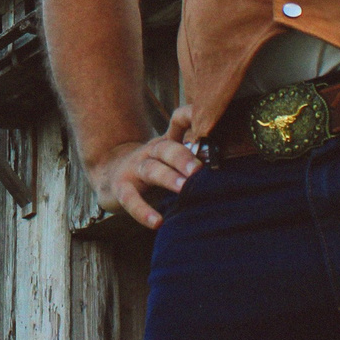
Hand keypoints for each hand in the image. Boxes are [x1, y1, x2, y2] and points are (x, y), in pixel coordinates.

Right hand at [83, 106, 201, 229]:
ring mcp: (134, 168)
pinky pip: (131, 198)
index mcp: (166, 142)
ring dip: (168, 177)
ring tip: (183, 188)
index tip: (210, 121)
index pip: (178, 122)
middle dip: (183, 157)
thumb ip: (193, 157)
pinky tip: (156, 222)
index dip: (190, 117)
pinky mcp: (121, 187)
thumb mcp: (170, 158)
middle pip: (167, 148)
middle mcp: (151, 151)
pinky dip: (143, 211)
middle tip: (198, 169)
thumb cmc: (152, 168)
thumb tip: (230, 161)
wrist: (109, 173)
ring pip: (151, 169)